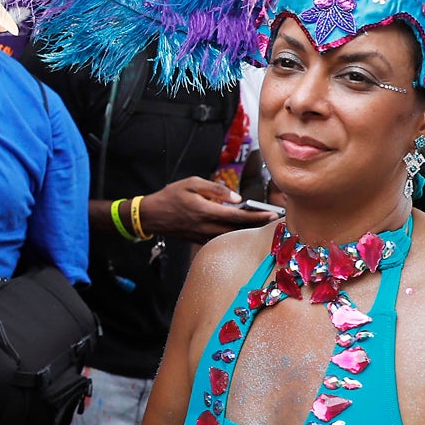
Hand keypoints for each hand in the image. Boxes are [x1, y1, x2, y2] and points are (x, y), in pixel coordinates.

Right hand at [137, 178, 268, 243]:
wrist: (151, 215)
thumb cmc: (171, 196)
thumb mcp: (191, 183)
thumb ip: (216, 189)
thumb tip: (238, 198)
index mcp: (206, 211)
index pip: (237, 216)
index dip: (256, 217)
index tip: (271, 215)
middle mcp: (206, 226)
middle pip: (238, 229)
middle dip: (257, 226)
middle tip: (274, 222)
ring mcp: (202, 236)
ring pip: (231, 237)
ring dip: (247, 232)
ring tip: (261, 225)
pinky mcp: (199, 240)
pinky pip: (220, 239)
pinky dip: (233, 235)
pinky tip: (241, 230)